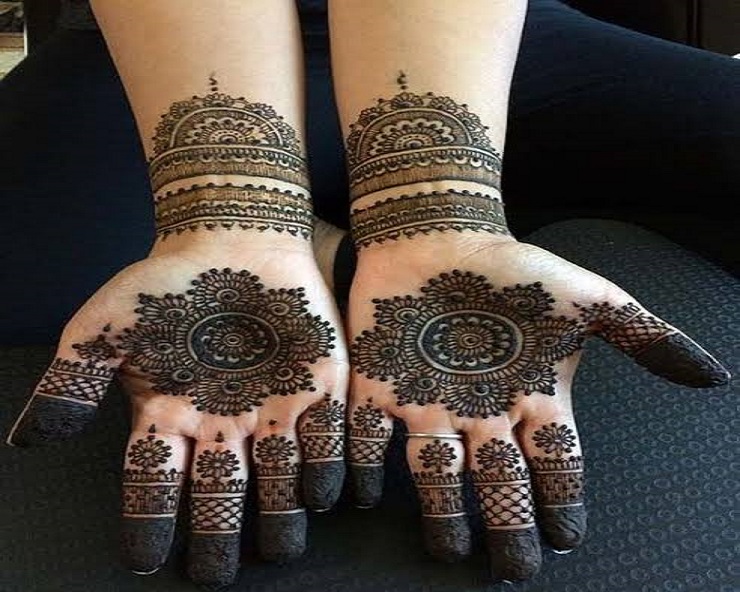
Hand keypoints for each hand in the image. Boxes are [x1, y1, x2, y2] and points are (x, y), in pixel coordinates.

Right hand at [6, 235, 348, 589]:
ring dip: (280, 514)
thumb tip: (27, 442)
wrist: (233, 235)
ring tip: (280, 549)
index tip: (144, 563)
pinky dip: (326, 465)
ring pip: (278, 477)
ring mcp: (273, 406)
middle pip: (221, 493)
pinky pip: (326, 436)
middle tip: (219, 574)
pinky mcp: (318, 385)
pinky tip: (327, 495)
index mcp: (172, 416)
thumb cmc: (165, 281)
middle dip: (219, 532)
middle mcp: (224, 422)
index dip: (149, 522)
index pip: (156, 483)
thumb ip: (70, 384)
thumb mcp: (105, 330)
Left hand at [346, 235, 728, 581]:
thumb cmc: (515, 268)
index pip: (555, 465)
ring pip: (436, 471)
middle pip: (500, 484)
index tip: (566, 539)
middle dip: (509, 525)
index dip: (563, 502)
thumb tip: (715, 377)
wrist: (442, 235)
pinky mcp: (379, 383)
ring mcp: (429, 401)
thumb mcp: (588, 298)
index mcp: (530, 399)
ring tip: (451, 547)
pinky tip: (365, 493)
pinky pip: (369, 433)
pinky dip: (364, 463)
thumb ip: (645, 337)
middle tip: (513, 568)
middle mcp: (481, 412)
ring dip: (442, 510)